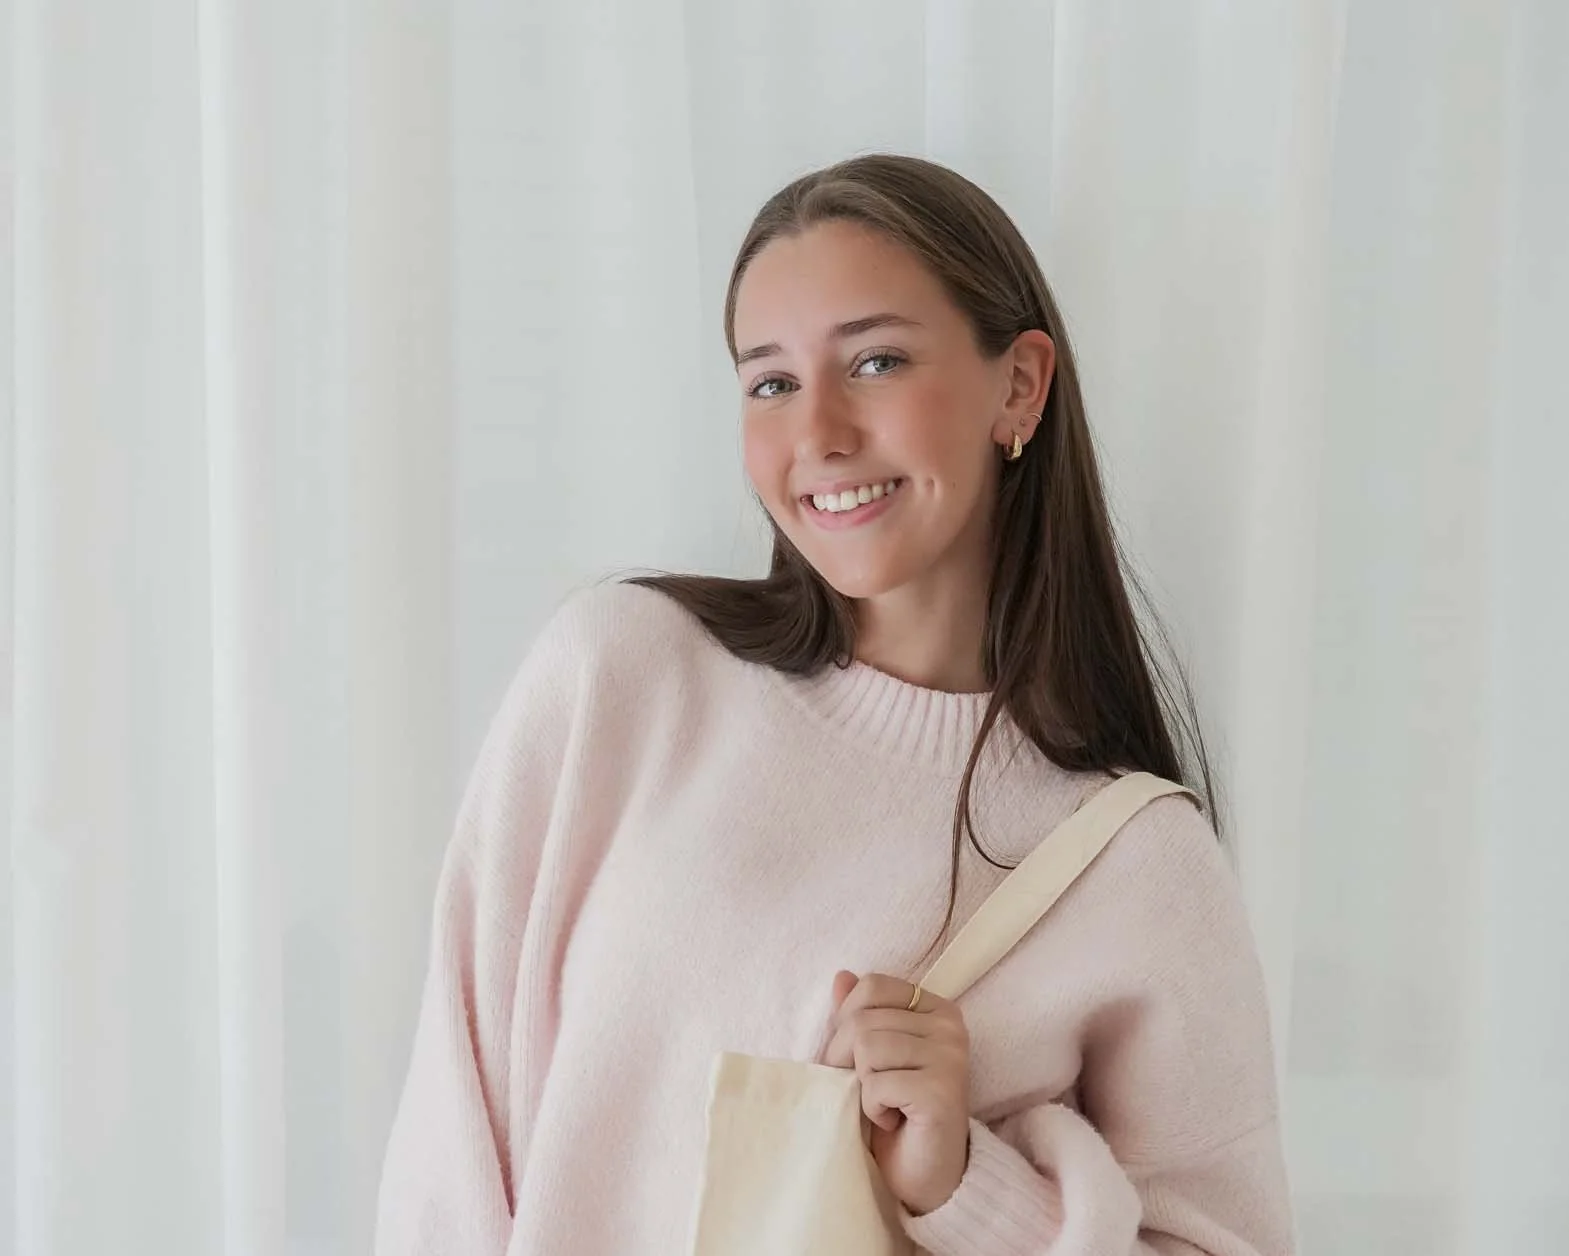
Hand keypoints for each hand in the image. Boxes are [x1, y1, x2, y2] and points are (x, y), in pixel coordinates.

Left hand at [823, 970, 971, 1216]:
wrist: (923, 1175)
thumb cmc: (897, 1112)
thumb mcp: (872, 1058)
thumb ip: (858, 1015)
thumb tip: (841, 976)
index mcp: (935, 1009)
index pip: (873, 985)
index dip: (846, 1019)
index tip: (853, 1056)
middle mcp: (950, 1027)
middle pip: (864, 1018)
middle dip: (845, 1058)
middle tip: (863, 1088)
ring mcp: (950, 1057)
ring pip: (867, 1046)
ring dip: (862, 1083)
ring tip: (883, 1103)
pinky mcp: (941, 1091)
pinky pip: (877, 1083)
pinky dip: (872, 1107)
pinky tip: (892, 1119)